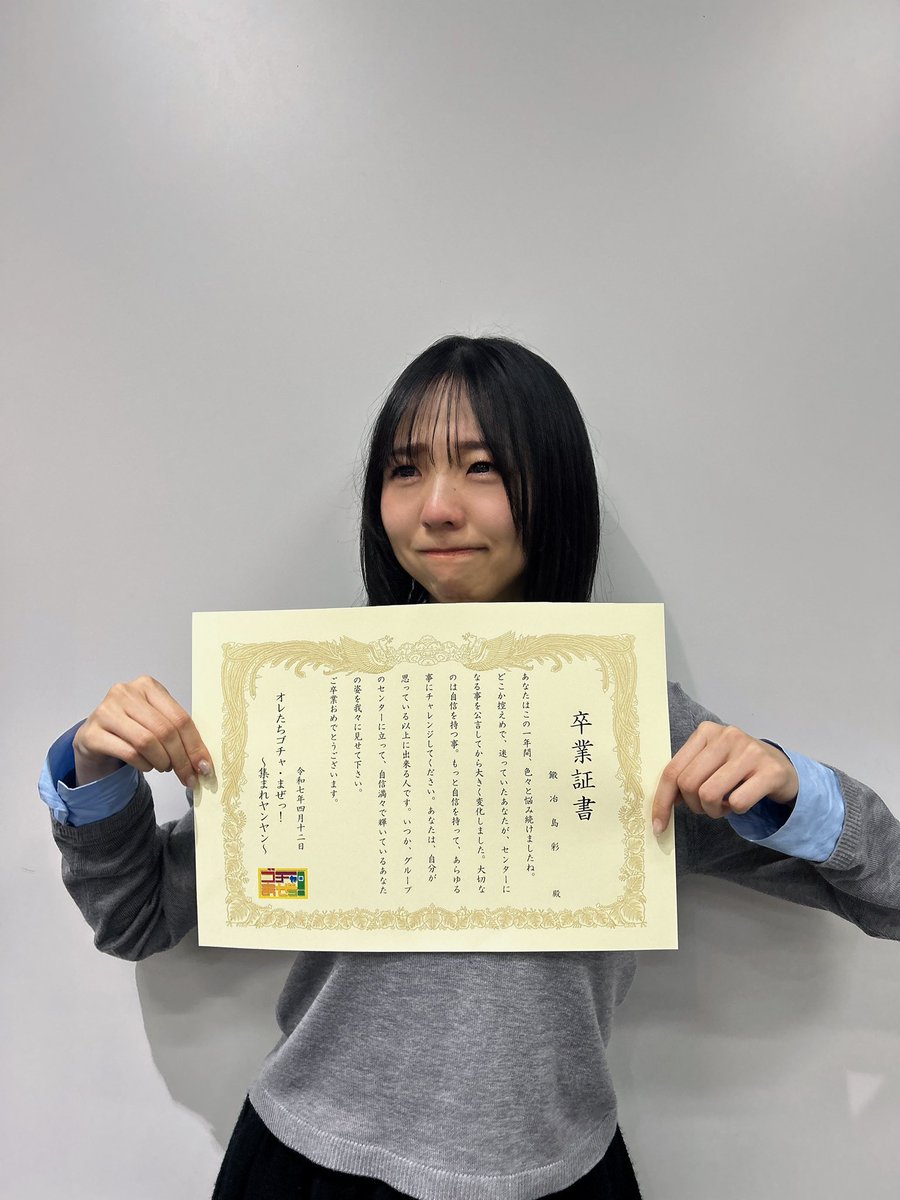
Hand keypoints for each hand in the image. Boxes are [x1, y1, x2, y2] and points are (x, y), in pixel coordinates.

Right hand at [72, 676, 212, 789]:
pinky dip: (144, 765)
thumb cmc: (132, 728)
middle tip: (187, 775)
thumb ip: (179, 734)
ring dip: (162, 762)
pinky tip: (147, 766)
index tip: (204, 767)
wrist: (96, 737)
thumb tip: (203, 764)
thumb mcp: (157, 721)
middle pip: (165, 731)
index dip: (195, 746)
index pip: (180, 718)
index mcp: (147, 685)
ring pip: (147, 742)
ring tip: (164, 766)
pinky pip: (129, 753)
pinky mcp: (92, 733)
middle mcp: (124, 693)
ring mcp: (105, 711)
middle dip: (181, 759)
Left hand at [652, 721, 797, 834]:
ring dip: (714, 811)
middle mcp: (727, 736)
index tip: (659, 825)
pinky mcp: (770, 771)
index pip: (672, 770)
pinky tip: (741, 802)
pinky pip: (737, 803)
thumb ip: (686, 774)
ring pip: (710, 795)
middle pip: (689, 784)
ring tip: (724, 804)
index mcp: (706, 732)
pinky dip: (735, 811)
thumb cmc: (737, 767)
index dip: (662, 801)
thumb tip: (664, 803)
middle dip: (694, 806)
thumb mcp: (709, 762)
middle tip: (707, 807)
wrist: (780, 766)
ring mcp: (750, 752)